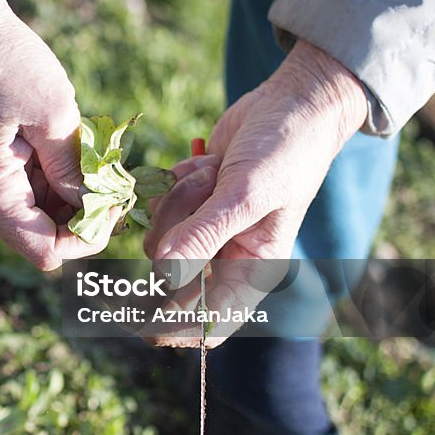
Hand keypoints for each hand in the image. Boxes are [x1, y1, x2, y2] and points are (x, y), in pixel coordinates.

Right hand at [0, 0, 111, 269]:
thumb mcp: (52, 114)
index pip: (44, 249)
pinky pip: (35, 180)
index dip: (86, 239)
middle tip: (118, 180)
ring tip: (100, 155)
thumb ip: (74, 169)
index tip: (117, 205)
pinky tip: (78, 141)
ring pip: (43, 206)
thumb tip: (95, 208)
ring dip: (76, 190)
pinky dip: (62, 170)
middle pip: (43, 232)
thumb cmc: (3, 61)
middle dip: (84, 213)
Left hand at [141, 40, 367, 344]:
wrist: (291, 104)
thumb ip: (205, 233)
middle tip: (202, 193)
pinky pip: (157, 203)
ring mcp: (202, 227)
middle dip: (176, 236)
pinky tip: (207, 161)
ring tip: (214, 170)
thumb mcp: (248, 193)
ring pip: (159, 235)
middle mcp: (224, 255)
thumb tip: (164, 272)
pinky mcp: (186, 201)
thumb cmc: (285, 152)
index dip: (176, 331)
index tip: (143, 325)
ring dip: (179, 199)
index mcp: (252, 268)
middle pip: (170, 275)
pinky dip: (175, 180)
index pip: (211, 322)